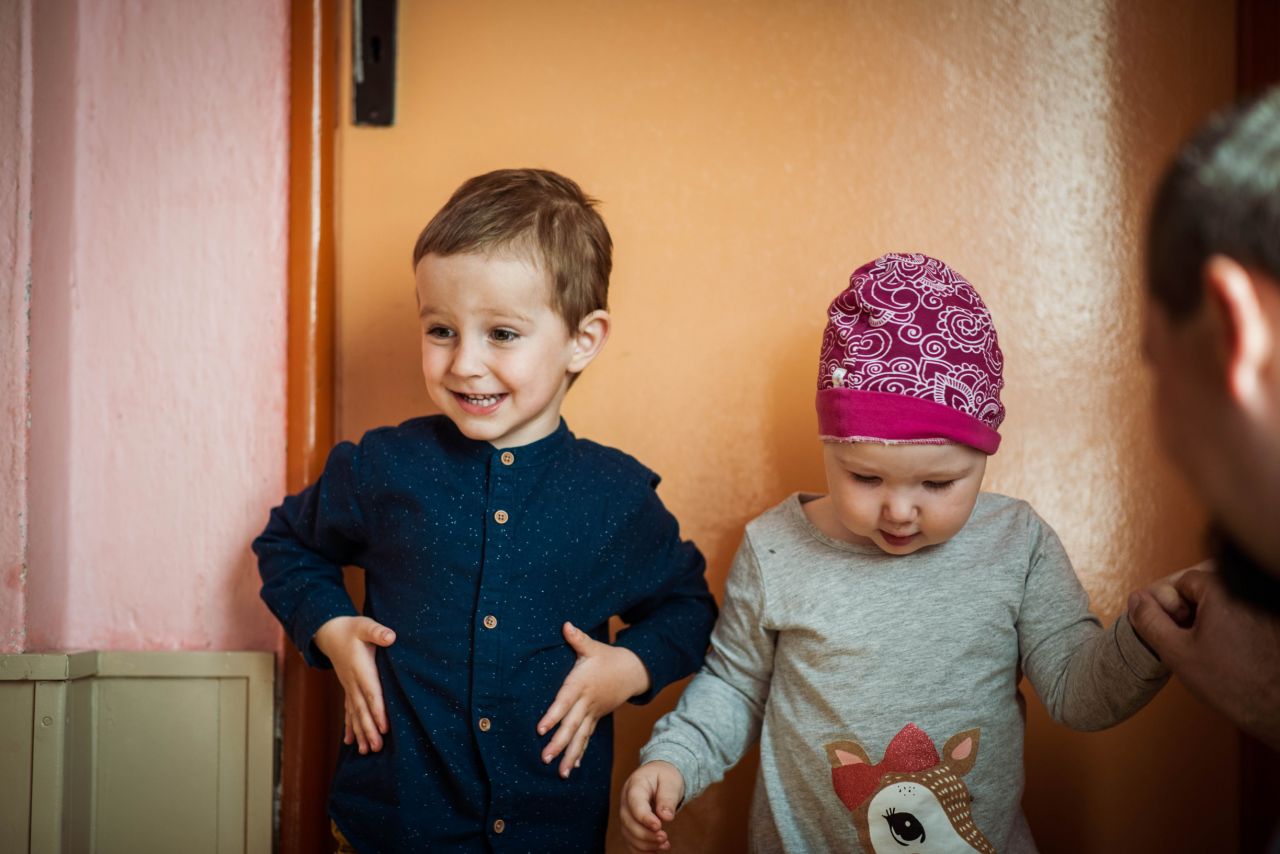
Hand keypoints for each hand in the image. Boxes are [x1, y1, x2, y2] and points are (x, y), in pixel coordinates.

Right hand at [313, 615, 396, 753]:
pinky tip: (350, 742)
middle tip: (377, 748)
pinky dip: (350, 726)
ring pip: (355, 714)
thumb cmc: (350, 628)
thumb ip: (377, 631)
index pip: (371, 693)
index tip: (384, 727)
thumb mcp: (364, 625)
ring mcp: (348, 687)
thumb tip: (391, 637)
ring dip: (361, 732)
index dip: (377, 710)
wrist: (329, 632)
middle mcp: (353, 682)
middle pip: (362, 709)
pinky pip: (348, 711)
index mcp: (360, 668)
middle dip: (369, 729)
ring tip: (367, 751)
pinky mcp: (347, 688)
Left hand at [536, 622, 650, 777]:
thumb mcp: (593, 647)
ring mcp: (593, 712)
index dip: (553, 715)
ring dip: (569, 754)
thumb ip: (577, 639)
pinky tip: (571, 767)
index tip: (541, 729)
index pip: (565, 701)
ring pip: (580, 736)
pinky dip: (580, 752)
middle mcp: (587, 702)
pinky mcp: (596, 718)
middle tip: (545, 758)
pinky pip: (587, 737)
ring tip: (560, 773)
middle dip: (559, 743)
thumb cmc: (607, 657)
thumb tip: (566, 625)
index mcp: (581, 684)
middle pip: (572, 725)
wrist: (632, 670)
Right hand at [619, 760, 684, 851]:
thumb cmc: (665, 776)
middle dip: (646, 834)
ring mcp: (626, 813)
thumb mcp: (670, 781)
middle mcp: (626, 800)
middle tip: (664, 838)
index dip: (644, 817)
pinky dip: (641, 850)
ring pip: (628, 833)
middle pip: (628, 821)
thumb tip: (666, 817)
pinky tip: (656, 852)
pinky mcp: (629, 824)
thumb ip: (668, 798)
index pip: (635, 803)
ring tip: (665, 845)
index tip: (659, 826)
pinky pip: (630, 840)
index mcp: (635, 784)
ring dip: (645, 844)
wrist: (659, 775)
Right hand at [1129, 568, 1279, 748]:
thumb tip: (1137, 600)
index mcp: (1223, 590)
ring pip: (1223, 602)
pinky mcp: (1272, 623)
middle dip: (1189, 609)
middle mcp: (1247, 593)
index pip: (1183, 580)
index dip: (1171, 605)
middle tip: (1187, 638)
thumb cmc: (1234, 684)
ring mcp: (1263, 608)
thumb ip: (1149, 621)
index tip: (1174, 629)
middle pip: (1205, 587)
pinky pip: (1242, 613)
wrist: (1279, 710)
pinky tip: (1227, 651)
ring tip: (1207, 647)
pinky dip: (1230, 626)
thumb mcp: (1176, 652)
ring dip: (1209, 618)